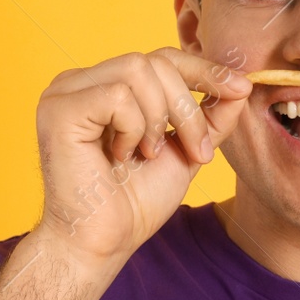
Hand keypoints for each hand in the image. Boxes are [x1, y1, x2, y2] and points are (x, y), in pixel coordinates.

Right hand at [31, 48, 251, 265]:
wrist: (105, 241)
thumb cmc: (137, 200)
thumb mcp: (188, 149)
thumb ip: (212, 116)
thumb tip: (242, 84)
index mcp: (108, 85)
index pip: (163, 58)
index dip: (205, 70)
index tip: (241, 88)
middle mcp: (83, 81)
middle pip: (156, 61)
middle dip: (188, 108)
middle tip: (194, 151)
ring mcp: (65, 91)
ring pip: (138, 69)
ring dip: (160, 118)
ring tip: (149, 154)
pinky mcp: (57, 108)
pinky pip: (116, 95)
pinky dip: (133, 128)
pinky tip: (121, 155)